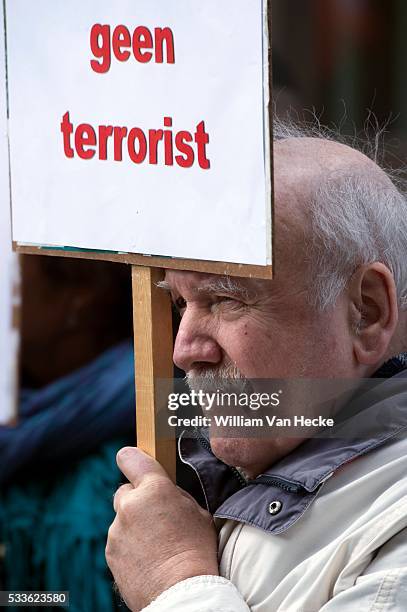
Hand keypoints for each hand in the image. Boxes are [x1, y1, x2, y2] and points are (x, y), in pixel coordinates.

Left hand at [106, 447, 218, 610]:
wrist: (183, 592)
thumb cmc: (197, 551)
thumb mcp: (197, 512)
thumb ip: (175, 496)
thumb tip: (166, 493)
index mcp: (154, 489)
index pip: (131, 458)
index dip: (131, 458)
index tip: (131, 460)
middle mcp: (130, 505)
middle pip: (126, 492)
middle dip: (139, 500)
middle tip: (157, 517)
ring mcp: (117, 530)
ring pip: (123, 520)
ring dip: (134, 527)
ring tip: (157, 546)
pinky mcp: (110, 553)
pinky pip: (119, 542)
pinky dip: (129, 547)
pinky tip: (148, 559)